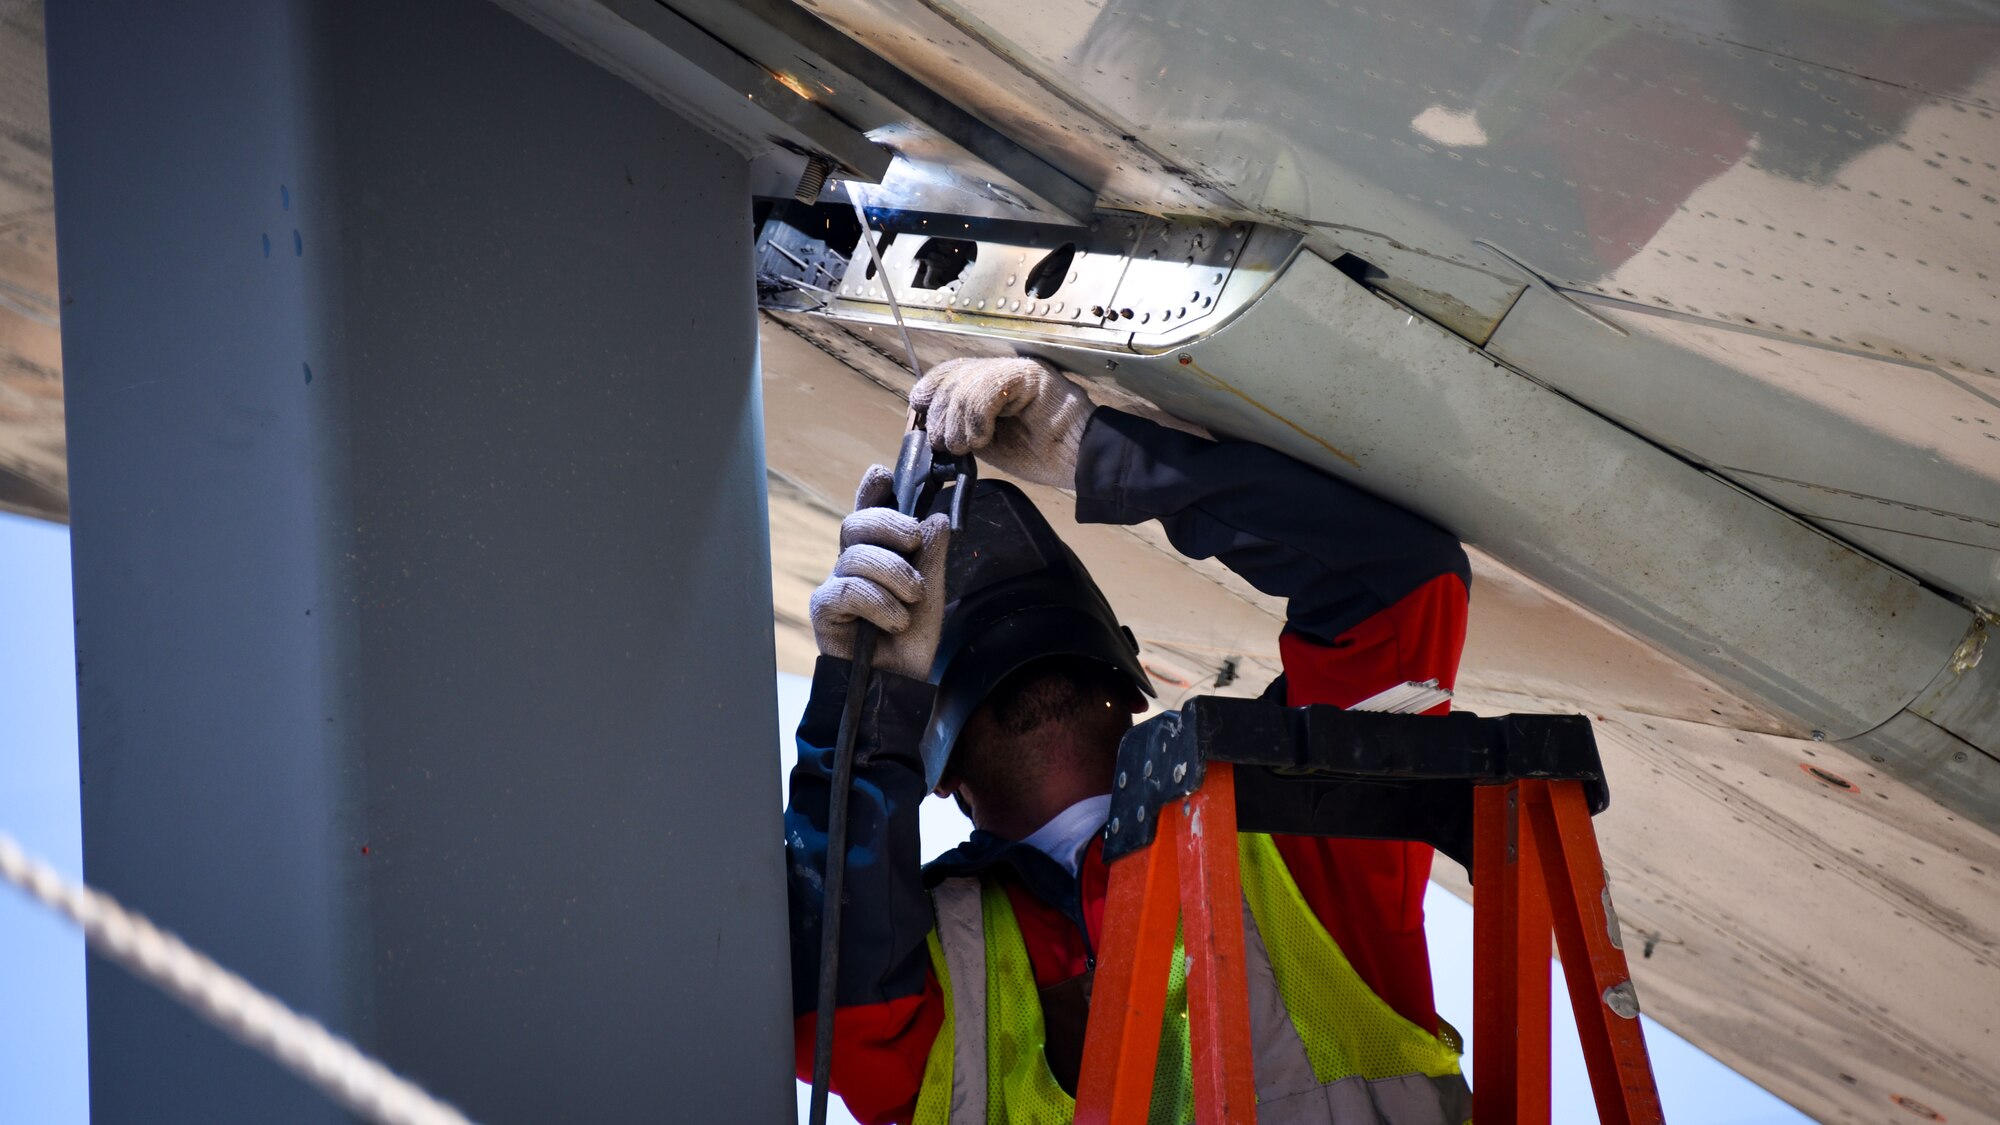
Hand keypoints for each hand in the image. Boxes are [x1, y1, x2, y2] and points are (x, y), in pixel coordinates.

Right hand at [808, 464, 951, 680]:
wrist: (900, 686)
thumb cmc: (912, 642)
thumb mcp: (933, 594)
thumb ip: (932, 557)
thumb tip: (937, 518)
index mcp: (878, 553)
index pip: (869, 512)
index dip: (872, 490)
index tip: (886, 474)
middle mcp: (852, 564)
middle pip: (857, 523)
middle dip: (890, 524)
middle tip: (916, 540)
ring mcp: (835, 585)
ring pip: (856, 555)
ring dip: (894, 573)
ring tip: (913, 598)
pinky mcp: (824, 610)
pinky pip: (848, 589)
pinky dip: (879, 602)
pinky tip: (894, 622)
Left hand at [910, 357, 1093, 488]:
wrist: (1077, 462)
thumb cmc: (1036, 455)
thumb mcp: (982, 441)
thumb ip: (958, 426)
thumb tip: (922, 423)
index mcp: (986, 384)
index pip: (946, 373)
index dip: (927, 392)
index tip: (917, 418)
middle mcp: (1000, 371)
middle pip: (951, 377)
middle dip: (940, 415)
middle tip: (947, 444)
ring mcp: (1016, 369)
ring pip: (966, 384)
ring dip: (958, 422)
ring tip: (968, 446)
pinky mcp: (1031, 374)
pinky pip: (989, 388)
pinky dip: (978, 417)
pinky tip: (985, 437)